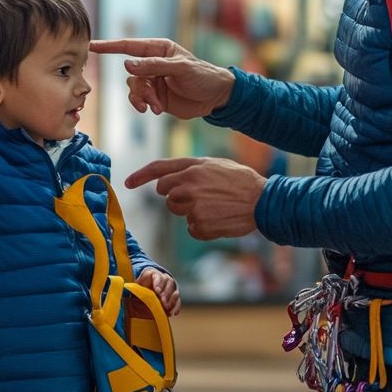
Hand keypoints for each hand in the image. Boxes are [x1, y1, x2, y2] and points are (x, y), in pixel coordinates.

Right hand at [90, 38, 234, 119]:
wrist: (216, 98)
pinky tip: (156, 110)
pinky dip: (144, 105)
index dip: (109, 46)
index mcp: (159, 49)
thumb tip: (126, 65)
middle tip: (152, 99)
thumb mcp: (181, 69)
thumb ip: (153, 66)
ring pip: (133, 88)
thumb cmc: (203, 76)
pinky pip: (139, 99)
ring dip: (142, 99)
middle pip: (131, 73)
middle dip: (139, 88)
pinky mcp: (155, 95)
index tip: (90, 45)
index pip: (128, 46)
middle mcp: (152, 63)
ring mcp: (153, 80)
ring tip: (156, 107)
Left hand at [126, 157, 265, 240]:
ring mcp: (193, 206)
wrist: (262, 201)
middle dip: (177, 195)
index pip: (158, 170)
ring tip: (213, 205)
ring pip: (178, 211)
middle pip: (166, 194)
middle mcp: (188, 185)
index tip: (128, 182)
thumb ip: (190, 169)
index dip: (140, 176)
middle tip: (201, 195)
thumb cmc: (240, 180)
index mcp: (192, 167)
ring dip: (189, 210)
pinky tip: (218, 218)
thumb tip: (169, 180)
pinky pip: (191, 228)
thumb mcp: (215, 164)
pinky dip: (202, 226)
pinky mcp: (199, 225)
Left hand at [136, 268, 180, 315]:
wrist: (146, 289)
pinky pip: (178, 300)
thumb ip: (132, 287)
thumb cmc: (139, 288)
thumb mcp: (135, 287)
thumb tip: (125, 288)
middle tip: (163, 302)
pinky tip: (173, 313)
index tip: (157, 291)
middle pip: (168, 282)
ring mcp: (170, 286)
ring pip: (174, 290)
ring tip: (167, 308)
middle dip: (166, 293)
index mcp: (152, 274)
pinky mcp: (174, 295)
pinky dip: (176, 306)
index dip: (158, 283)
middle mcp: (163, 278)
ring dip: (172, 300)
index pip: (158, 276)